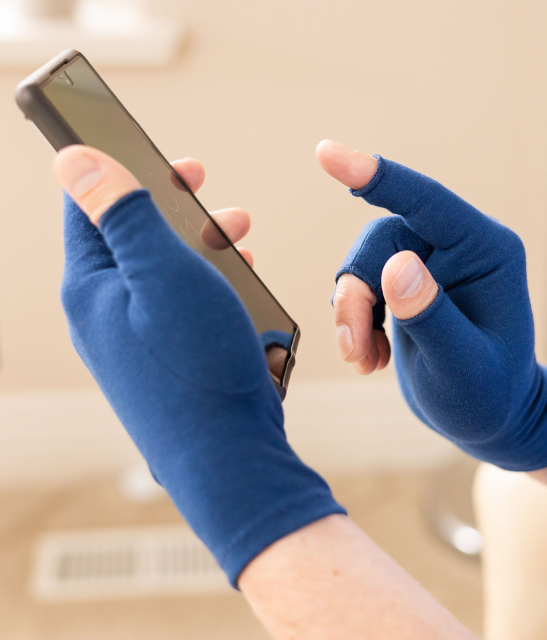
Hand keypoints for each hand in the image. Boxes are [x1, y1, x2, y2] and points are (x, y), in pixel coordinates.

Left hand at [54, 145, 343, 584]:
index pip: (89, 210)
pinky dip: (207, 290)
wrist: (228, 458)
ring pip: (162, 277)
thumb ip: (121, 213)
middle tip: (213, 196)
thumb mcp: (164, 272)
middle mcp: (105, 318)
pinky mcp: (164, 365)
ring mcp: (134, 345)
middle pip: (132, 242)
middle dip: (176, 211)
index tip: (173, 163)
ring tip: (239, 241)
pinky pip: (180, 312)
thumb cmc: (199, 363)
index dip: (125, 172)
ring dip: (200, 250)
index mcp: (92, 289)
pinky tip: (237, 290)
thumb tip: (72, 160)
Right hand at [317, 140, 546, 470]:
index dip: (376, 176)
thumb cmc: (489, 396)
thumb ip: (430, 315)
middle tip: (354, 351)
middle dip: (357, 297)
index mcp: (484, 249)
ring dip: (351, 315)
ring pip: (363, 265)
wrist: (489, 418)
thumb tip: (394, 266)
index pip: (425, 201)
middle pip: (378, 243)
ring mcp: (429, 265)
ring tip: (363, 361)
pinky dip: (356, 323)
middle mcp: (455, 247)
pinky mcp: (407, 285)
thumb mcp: (463, 366)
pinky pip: (362, 285)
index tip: (327, 154)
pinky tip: (370, 358)